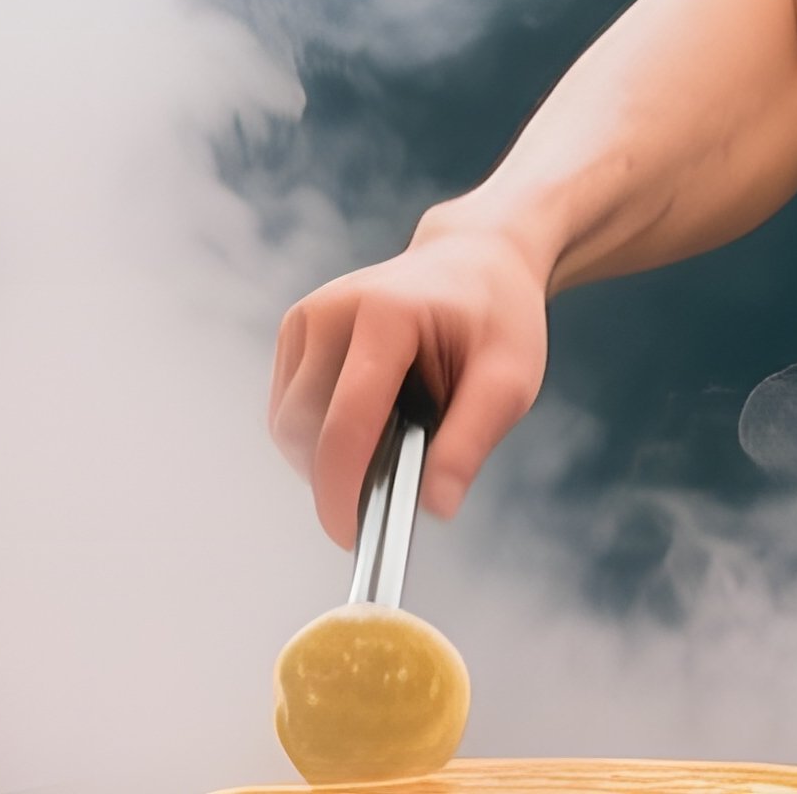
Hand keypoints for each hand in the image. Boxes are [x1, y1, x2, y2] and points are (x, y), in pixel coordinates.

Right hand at [268, 213, 550, 546]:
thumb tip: (432, 506)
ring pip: (287, 421)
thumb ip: (470, 442)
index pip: (347, 420)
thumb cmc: (495, 319)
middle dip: (335, 477)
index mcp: (384, 316)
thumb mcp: (509, 381)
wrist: (471, 258)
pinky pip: (287, 407)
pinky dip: (317, 435)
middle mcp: (329, 310)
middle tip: (395, 488)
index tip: (352, 538)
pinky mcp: (295, 328)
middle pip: (303, 427)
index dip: (342, 489)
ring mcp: (305, 316)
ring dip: (325, 457)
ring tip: (391, 441)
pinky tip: (367, 423)